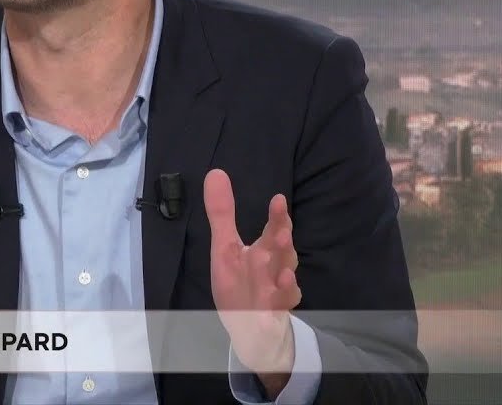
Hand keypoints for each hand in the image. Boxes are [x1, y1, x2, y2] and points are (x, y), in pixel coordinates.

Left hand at [204, 169, 301, 394]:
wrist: (252, 329)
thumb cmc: (241, 284)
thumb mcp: (225, 249)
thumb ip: (222, 214)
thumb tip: (215, 172)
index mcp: (264, 251)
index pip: (273, 229)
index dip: (277, 216)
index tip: (278, 199)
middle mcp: (274, 268)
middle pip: (283, 253)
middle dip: (284, 242)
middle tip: (282, 233)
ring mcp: (276, 293)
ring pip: (285, 281)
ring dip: (285, 273)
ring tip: (282, 269)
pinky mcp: (273, 316)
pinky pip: (279, 309)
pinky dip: (280, 303)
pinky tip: (278, 294)